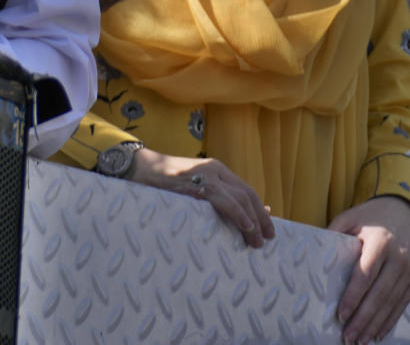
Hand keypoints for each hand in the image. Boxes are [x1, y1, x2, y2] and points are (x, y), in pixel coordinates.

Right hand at [132, 148, 274, 248]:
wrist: (141, 169)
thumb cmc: (165, 185)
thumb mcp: (195, 189)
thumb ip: (215, 197)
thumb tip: (241, 214)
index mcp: (216, 170)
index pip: (246, 191)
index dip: (259, 210)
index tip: (268, 230)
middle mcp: (216, 170)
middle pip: (247, 194)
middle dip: (261, 218)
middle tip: (268, 239)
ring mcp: (207, 175)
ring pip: (241, 197)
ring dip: (253, 221)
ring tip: (257, 241)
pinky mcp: (198, 183)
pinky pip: (225, 200)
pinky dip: (239, 213)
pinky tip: (246, 225)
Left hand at [329, 196, 409, 344]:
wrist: (408, 210)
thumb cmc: (373, 215)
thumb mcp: (351, 216)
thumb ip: (334, 231)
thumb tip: (313, 252)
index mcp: (380, 242)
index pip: (365, 275)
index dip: (353, 297)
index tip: (341, 315)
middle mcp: (399, 257)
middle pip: (379, 295)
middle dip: (363, 319)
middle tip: (348, 336)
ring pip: (391, 303)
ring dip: (375, 325)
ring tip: (361, 340)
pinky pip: (403, 303)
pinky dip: (391, 320)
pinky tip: (379, 332)